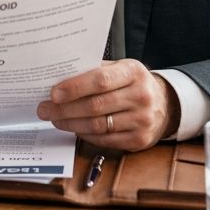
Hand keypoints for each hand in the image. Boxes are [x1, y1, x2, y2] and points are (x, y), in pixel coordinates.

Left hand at [36, 60, 179, 150]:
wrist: (165, 104)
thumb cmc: (132, 83)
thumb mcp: (120, 69)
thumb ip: (94, 71)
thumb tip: (58, 78)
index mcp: (133, 72)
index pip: (100, 80)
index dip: (74, 88)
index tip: (53, 94)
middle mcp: (141, 96)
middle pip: (95, 106)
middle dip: (65, 109)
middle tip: (44, 109)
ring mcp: (142, 120)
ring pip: (97, 125)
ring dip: (71, 123)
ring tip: (54, 119)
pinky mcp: (139, 140)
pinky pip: (105, 140)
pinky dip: (85, 135)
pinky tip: (74, 128)